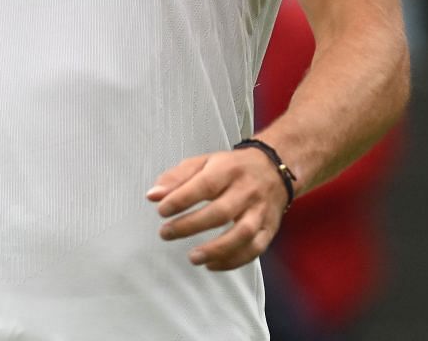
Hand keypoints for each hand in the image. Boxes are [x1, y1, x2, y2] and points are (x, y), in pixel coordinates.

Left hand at [146, 146, 290, 270]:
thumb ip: (176, 177)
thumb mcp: (204, 162)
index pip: (204, 185)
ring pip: (243, 234)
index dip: (181, 199)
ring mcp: (260, 211)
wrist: (275, 169)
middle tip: (166, 233)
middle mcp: (247, 190)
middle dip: (191, 225)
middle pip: (221, 211)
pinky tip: (212, 265)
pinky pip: (255, 249)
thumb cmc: (232, 168)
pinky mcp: (268, 229)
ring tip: (192, 257)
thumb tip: (153, 195)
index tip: (161, 210)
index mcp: (228, 169)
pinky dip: (234, 260)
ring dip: (216, 249)